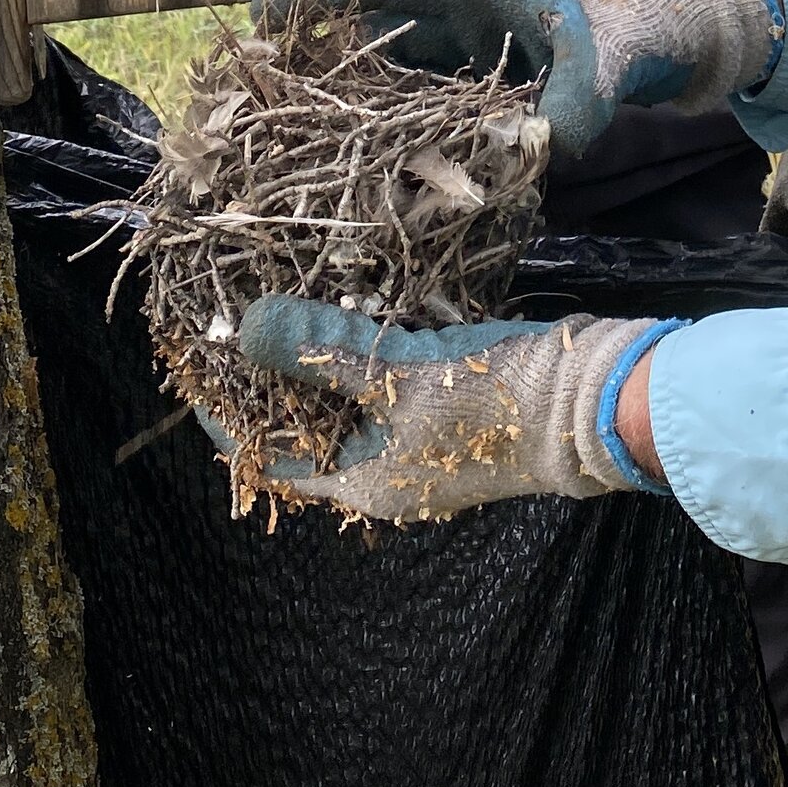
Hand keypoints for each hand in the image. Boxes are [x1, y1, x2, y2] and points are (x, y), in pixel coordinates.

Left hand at [235, 293, 674, 520]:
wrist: (591, 405)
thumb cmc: (488, 403)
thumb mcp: (397, 374)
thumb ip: (320, 351)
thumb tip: (243, 326)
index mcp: (362, 482)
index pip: (270, 456)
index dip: (228, 414)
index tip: (196, 364)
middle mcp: (384, 469)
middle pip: (305, 425)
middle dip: (270, 376)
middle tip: (232, 320)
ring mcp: (418, 440)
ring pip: (344, 400)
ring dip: (314, 358)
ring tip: (278, 304)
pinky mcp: (447, 406)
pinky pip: (384, 381)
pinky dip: (360, 349)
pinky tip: (348, 305)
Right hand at [264, 0, 777, 159]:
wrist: (681, 24)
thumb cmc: (647, 23)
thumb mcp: (615, 63)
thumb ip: (577, 105)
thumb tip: (542, 151)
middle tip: (257, 20)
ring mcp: (477, 12)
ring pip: (393, 15)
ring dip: (339, 31)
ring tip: (278, 56)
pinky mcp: (484, 44)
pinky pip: (418, 50)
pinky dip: (377, 63)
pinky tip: (339, 94)